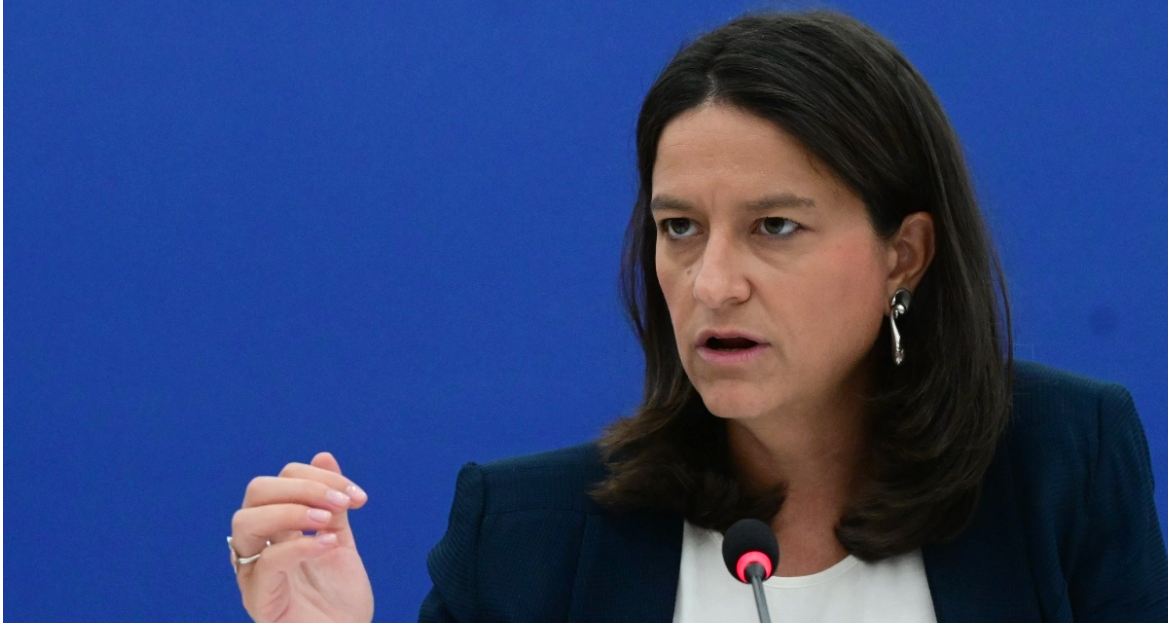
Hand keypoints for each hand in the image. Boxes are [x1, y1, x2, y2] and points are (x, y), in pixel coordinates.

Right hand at [231, 452, 373, 622]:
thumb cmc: (338, 599)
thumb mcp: (339, 540)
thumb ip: (331, 502)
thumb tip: (324, 454)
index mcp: (274, 528)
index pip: (281, 479)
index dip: (319, 476)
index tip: (358, 496)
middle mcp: (257, 546)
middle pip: (257, 491)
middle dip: (304, 487)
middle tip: (343, 503)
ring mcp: (253, 571)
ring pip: (246, 521)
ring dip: (293, 511)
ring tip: (329, 521)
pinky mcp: (259, 598)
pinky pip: (268, 561)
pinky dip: (300, 546)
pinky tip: (329, 545)